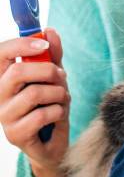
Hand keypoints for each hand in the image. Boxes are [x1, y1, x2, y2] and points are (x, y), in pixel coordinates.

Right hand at [0, 28, 70, 176]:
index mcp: (3, 78)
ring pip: (34, 94)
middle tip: (62, 76)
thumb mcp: (53, 78)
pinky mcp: (15, 134)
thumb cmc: (49, 106)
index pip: (0, 54)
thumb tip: (50, 31)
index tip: (44, 45)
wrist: (53, 144)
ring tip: (63, 98)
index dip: (21, 45)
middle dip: (48, 71)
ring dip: (58, 93)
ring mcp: (4, 116)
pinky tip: (59, 114)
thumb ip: (52, 55)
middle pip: (18, 73)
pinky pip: (41, 115)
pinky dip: (58, 111)